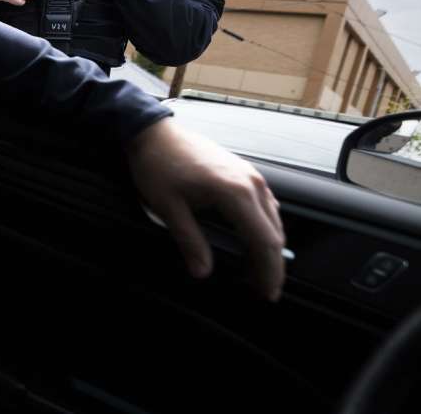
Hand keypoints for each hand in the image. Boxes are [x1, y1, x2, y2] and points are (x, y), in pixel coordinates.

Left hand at [127, 118, 285, 300]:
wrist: (154, 131)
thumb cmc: (158, 166)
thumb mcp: (168, 207)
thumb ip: (189, 241)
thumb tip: (202, 272)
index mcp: (234, 193)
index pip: (263, 242)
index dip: (268, 272)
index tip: (266, 295)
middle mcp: (251, 183)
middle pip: (274, 234)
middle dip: (271, 266)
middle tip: (261, 292)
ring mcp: (250, 175)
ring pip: (273, 220)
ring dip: (267, 247)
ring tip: (255, 272)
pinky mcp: (244, 172)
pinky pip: (265, 205)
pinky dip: (263, 228)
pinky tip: (250, 241)